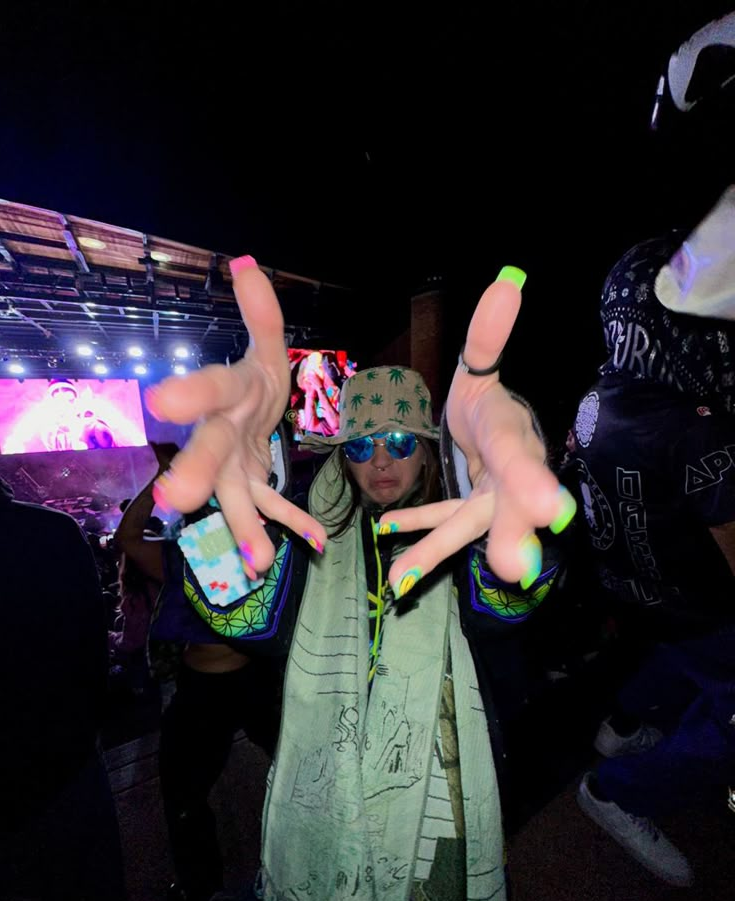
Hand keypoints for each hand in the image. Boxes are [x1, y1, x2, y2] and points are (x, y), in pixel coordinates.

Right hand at [144, 257, 326, 574]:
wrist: (249, 414)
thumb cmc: (254, 379)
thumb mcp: (264, 344)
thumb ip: (260, 311)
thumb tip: (245, 263)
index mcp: (227, 393)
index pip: (207, 388)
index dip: (187, 394)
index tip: (159, 403)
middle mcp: (222, 432)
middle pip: (208, 452)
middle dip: (196, 474)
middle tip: (175, 499)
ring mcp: (235, 464)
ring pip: (235, 494)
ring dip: (245, 524)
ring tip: (258, 561)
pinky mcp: (252, 483)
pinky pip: (272, 506)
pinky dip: (291, 523)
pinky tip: (314, 541)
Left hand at [382, 269, 575, 594]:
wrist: (493, 429)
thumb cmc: (488, 401)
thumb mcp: (482, 367)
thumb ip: (490, 335)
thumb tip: (506, 284)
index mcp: (514, 438)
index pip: (521, 457)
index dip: (534, 481)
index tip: (550, 511)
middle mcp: (509, 477)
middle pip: (511, 508)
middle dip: (512, 536)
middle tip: (516, 568)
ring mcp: (490, 501)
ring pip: (468, 527)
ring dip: (438, 551)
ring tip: (402, 582)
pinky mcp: (470, 512)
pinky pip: (442, 523)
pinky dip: (416, 531)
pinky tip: (384, 533)